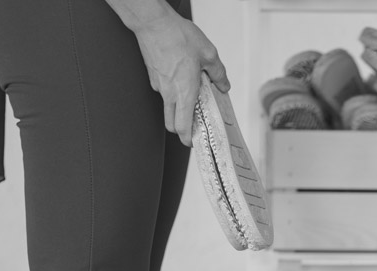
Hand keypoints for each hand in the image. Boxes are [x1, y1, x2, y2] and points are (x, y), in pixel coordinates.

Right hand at [132, 12, 229, 145]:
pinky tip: (182, 81)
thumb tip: (224, 85)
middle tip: (194, 127)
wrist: (153, 22)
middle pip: (171, 124)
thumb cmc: (178, 36)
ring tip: (192, 99)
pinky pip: (163, 92)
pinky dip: (172, 94)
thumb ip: (218, 73)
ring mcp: (158, 85)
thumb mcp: (208, 54)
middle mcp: (169, 93)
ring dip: (178, 111)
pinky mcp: (153, 76)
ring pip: (167, 108)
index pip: (182, 127)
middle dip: (181, 130)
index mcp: (184, 93)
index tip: (194, 142)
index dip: (187, 139)